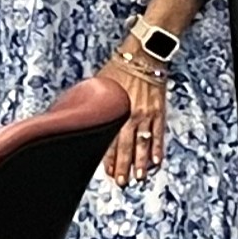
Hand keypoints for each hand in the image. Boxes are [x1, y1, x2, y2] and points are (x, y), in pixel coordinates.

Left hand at [96, 48, 170, 182]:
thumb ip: (94, 103)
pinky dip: (157, 149)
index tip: (107, 172)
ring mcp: (147, 114)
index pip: (110, 140)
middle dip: (124, 166)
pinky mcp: (159, 111)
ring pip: (144, 144)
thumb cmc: (118, 68)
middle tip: (121, 182)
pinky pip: (159, 134)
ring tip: (139, 178)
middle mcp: (131, 115)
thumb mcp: (99, 84)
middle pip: (126, 147)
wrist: (144, 56)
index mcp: (115, 110)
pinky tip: (156, 162)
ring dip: (140, 163)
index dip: (109, 158)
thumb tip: (78, 115)